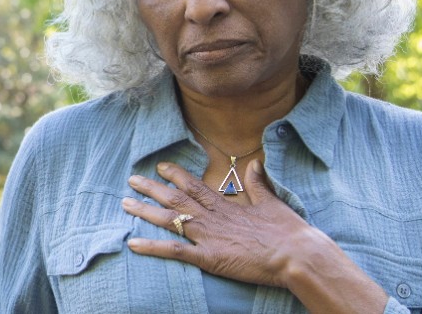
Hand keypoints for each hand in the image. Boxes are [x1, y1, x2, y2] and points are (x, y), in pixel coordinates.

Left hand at [120, 160, 315, 287]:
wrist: (296, 253)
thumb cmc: (288, 231)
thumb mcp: (272, 202)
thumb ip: (258, 183)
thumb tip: (254, 163)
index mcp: (226, 206)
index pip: (194, 186)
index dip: (176, 175)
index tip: (160, 167)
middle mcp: (212, 217)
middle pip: (175, 199)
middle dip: (151, 188)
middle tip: (131, 179)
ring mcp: (208, 237)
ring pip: (169, 220)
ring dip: (145, 211)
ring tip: (125, 203)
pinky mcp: (208, 258)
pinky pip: (174, 251)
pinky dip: (152, 247)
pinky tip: (133, 244)